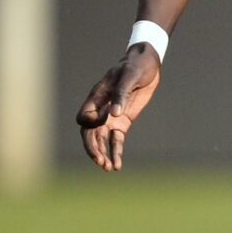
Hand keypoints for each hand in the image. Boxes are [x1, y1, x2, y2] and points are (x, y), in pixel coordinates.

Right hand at [76, 45, 162, 171]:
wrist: (147, 65)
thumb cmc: (135, 66)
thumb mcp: (130, 76)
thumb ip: (121, 94)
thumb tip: (114, 114)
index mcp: (97, 97)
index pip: (84, 117)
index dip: (92, 123)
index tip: (108, 119)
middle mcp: (100, 109)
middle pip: (88, 133)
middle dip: (92, 148)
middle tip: (100, 161)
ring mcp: (110, 117)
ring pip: (100, 140)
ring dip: (102, 153)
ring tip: (108, 167)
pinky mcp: (122, 122)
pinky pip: (115, 140)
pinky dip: (115, 152)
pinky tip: (117, 166)